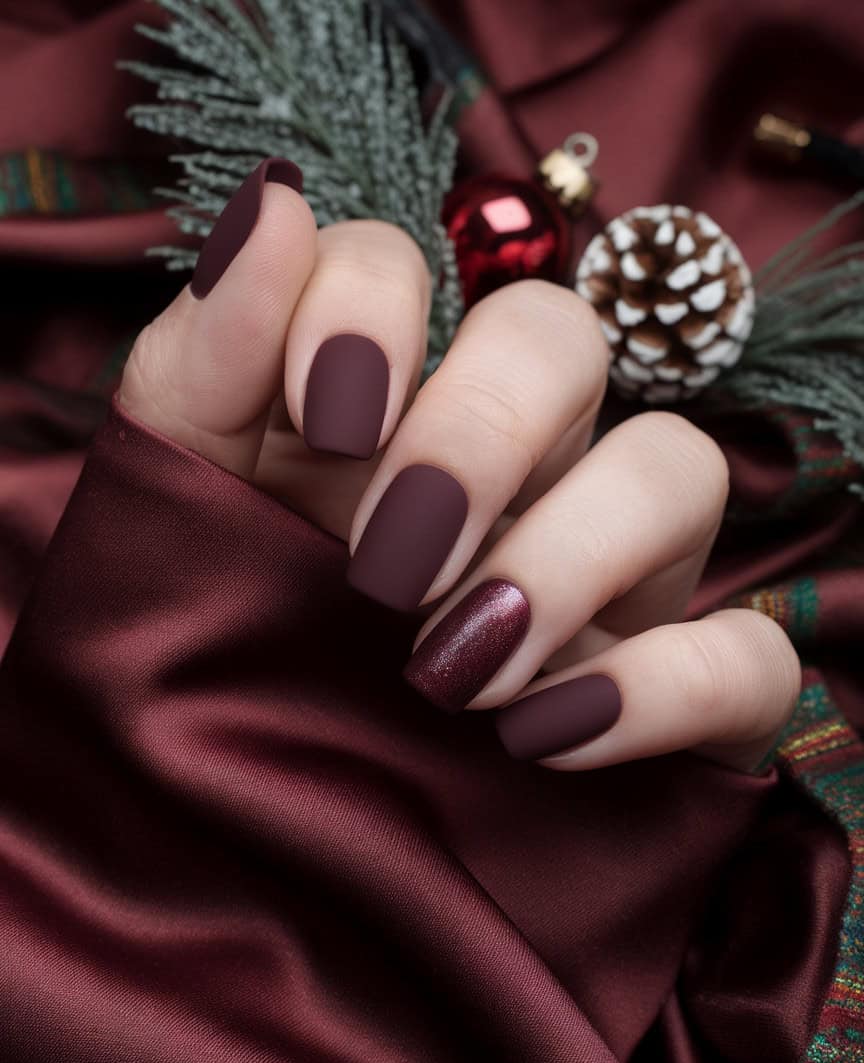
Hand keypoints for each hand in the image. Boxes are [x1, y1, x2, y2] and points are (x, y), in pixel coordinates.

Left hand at [118, 159, 800, 771]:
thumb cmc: (225, 653)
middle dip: (479, 432)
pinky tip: (545, 737)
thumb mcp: (185, 506)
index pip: (405, 265)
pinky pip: (745, 656)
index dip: (370, 308)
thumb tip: (269, 208)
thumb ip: (206, 363)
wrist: (265, 837)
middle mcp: (506, 460)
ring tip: (455, 669)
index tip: (328, 418)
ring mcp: (605, 568)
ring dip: (570, 557)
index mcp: (376, 405)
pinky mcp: (670, 685)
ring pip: (680, 469)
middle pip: (559, 339)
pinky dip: (660, 690)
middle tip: (389, 564)